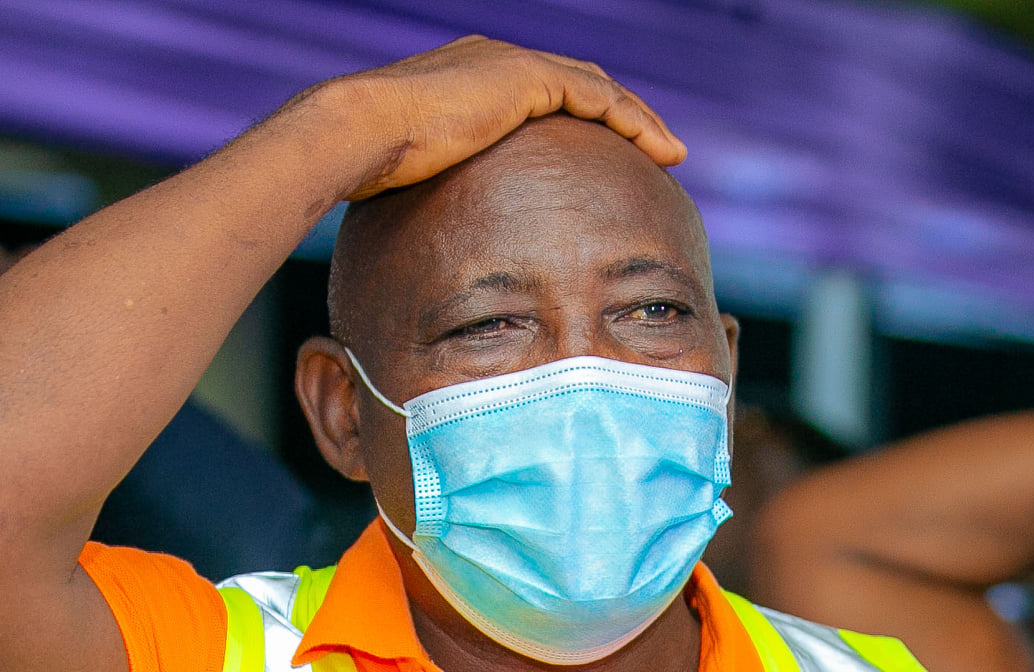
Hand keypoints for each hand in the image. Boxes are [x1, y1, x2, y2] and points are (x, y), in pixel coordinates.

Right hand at [317, 36, 683, 201]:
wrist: (363, 133)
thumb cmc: (374, 168)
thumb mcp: (417, 180)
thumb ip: (443, 193)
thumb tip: (437, 246)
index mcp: (476, 81)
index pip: (546, 95)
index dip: (583, 124)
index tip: (609, 158)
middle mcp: (498, 62)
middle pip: (581, 85)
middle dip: (622, 116)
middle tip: (656, 150)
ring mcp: (513, 66)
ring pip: (598, 88)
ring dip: (638, 119)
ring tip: (670, 151)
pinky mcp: (525, 78)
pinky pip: (597, 98)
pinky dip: (631, 120)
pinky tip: (658, 147)